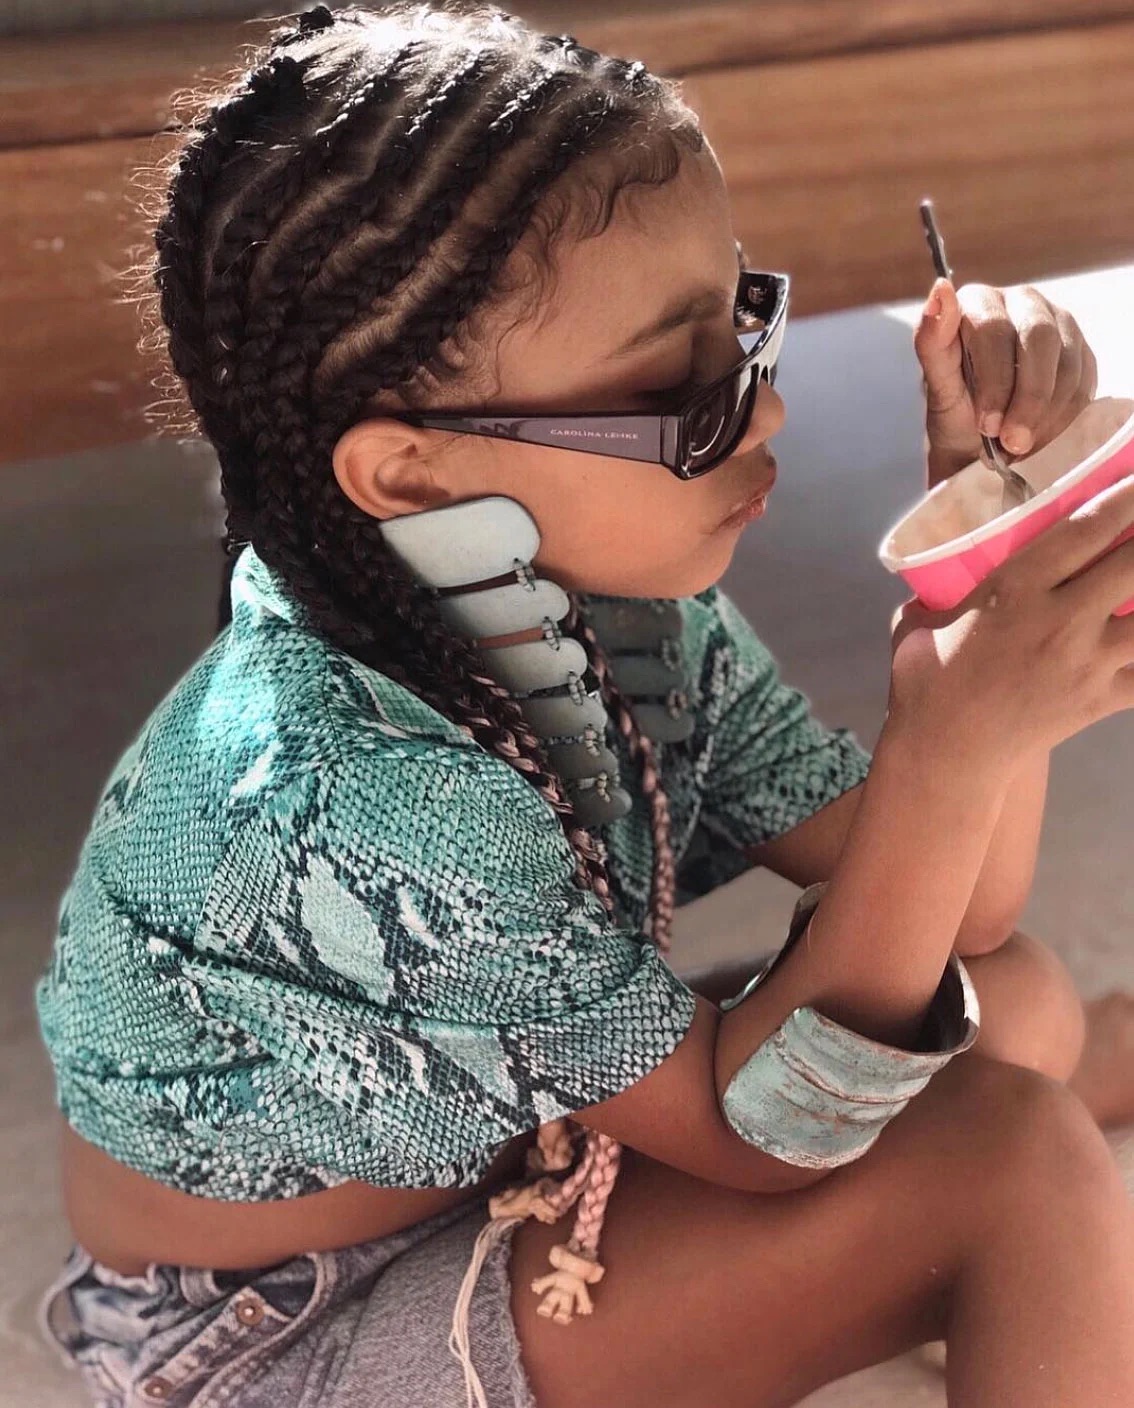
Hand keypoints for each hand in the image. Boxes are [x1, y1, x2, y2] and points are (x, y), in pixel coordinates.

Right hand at [885, 474, 1133, 765]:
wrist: (944, 755)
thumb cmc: (924, 683)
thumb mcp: (919, 623)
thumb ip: (941, 590)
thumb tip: (940, 570)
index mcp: (1014, 591)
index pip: (1088, 529)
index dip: (1128, 495)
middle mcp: (1060, 622)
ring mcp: (1087, 663)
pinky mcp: (1101, 700)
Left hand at [914, 279, 1097, 485]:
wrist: (981, 439)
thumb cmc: (955, 407)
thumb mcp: (936, 384)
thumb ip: (931, 341)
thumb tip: (940, 290)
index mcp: (981, 301)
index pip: (995, 330)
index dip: (994, 382)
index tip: (987, 425)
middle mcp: (1023, 301)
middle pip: (1040, 339)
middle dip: (1027, 398)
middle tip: (1011, 441)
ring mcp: (1058, 322)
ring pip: (1067, 361)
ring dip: (1046, 412)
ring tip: (1020, 445)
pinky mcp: (1080, 351)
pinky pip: (1084, 381)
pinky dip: (1062, 417)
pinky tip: (1038, 437)